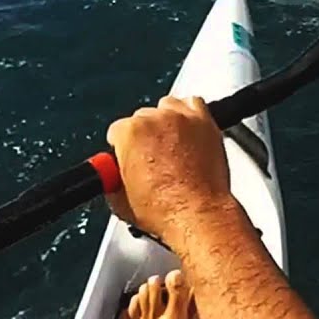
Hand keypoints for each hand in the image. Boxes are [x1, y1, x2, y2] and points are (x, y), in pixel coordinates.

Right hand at [105, 95, 233, 244]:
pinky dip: (189, 115)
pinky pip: (194, 104)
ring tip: (170, 146)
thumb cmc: (163, 209)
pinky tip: (188, 133)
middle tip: (151, 159)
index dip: (121, 148)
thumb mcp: (120, 201)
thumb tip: (115, 177)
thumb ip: (113, 178)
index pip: (116, 131)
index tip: (127, 157)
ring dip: (166, 122)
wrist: (198, 215)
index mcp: (129, 132)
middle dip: (144, 137)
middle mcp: (155, 118)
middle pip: (142, 118)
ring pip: (167, 107)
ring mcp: (181, 118)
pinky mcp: (204, 121)